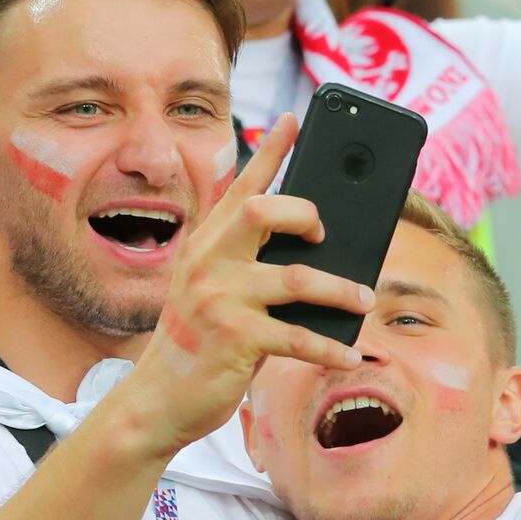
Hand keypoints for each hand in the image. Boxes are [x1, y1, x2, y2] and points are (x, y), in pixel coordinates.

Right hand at [125, 113, 373, 453]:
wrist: (156, 400)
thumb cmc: (197, 345)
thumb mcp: (212, 293)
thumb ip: (246, 265)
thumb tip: (313, 251)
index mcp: (205, 246)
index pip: (241, 188)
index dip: (270, 151)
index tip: (296, 119)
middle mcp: (206, 263)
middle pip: (263, 212)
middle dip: (307, 215)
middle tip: (329, 236)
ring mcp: (218, 300)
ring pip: (296, 277)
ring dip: (341, 290)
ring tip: (364, 300)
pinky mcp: (234, 339)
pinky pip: (298, 337)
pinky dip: (332, 349)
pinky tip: (352, 355)